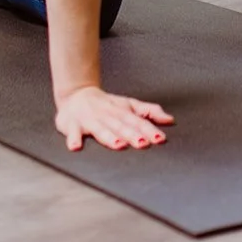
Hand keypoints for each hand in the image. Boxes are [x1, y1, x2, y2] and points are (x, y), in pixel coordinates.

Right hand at [54, 85, 173, 151]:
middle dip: (132, 135)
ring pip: (101, 129)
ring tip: (119, 145)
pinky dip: (73, 139)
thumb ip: (149, 112)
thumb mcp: (129, 104)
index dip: (149, 129)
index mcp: (122, 111)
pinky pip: (72, 132)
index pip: (138, 121)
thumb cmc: (107, 104)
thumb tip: (170, 120)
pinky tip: (76, 147)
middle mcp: (107, 115)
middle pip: (121, 126)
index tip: (160, 139)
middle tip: (143, 143)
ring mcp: (89, 120)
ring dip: (109, 137)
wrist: (76, 94)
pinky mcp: (72, 125)